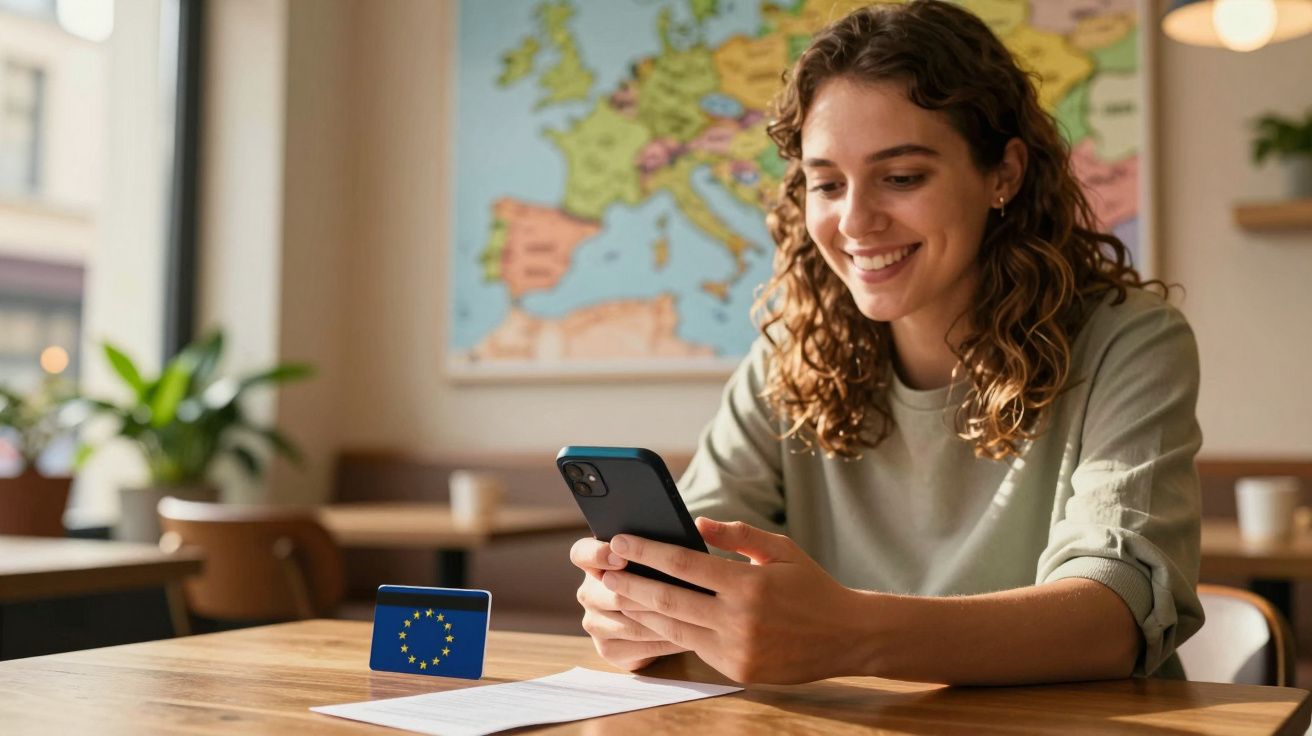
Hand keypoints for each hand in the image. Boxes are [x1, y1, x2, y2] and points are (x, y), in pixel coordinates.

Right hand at [569, 537, 688, 670]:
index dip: (598, 555)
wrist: (656, 623)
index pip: (582, 553)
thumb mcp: (656, 559)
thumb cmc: (660, 579)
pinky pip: (639, 647)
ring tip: (692, 616)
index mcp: (593, 563)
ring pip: (630, 624)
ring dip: (663, 621)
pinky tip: (689, 636)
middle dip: (648, 593)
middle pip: (613, 593)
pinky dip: (666, 642)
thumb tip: (690, 530)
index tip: (622, 557)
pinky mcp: (607, 650)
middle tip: (679, 592)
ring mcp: (595, 623)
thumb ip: (660, 547)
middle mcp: (588, 593)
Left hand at [601, 517, 866, 683]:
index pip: (684, 565)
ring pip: (674, 629)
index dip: (647, 553)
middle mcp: (739, 620)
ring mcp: (736, 650)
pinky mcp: (736, 671)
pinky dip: (669, 632)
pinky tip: (650, 618)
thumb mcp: (781, 549)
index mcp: (748, 584)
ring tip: (616, 594)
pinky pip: (693, 647)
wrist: (848, 637)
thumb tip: (696, 523)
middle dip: (631, 584)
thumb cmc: (811, 586)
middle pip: (668, 601)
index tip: (621, 540)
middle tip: (604, 570)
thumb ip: (737, 535)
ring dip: (640, 611)